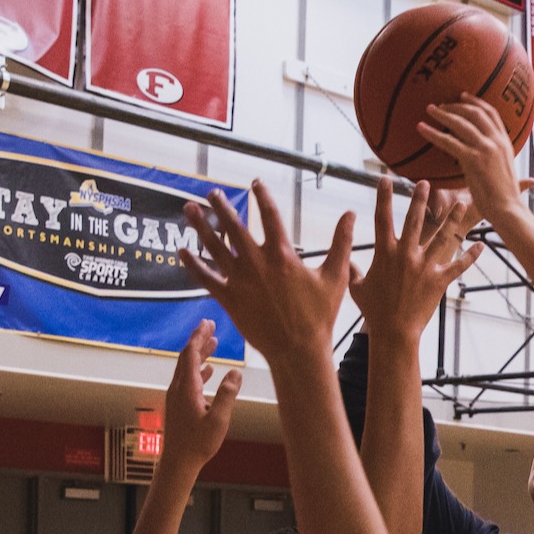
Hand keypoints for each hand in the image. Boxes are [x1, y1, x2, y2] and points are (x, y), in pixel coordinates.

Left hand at [161, 319, 241, 470]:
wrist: (178, 463)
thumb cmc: (197, 445)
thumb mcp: (218, 420)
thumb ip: (227, 395)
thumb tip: (235, 373)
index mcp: (187, 389)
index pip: (191, 354)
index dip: (199, 337)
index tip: (208, 322)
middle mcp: (178, 389)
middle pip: (187, 357)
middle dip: (199, 340)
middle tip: (210, 326)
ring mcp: (177, 397)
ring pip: (187, 368)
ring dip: (200, 355)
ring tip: (213, 344)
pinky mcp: (178, 405)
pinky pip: (188, 380)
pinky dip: (199, 370)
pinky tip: (209, 371)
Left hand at [181, 182, 354, 369]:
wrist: (299, 349)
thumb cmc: (320, 316)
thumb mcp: (336, 276)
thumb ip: (342, 242)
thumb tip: (351, 214)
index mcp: (283, 254)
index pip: (270, 216)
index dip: (262, 196)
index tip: (254, 183)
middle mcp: (257, 263)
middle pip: (234, 227)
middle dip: (221, 207)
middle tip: (211, 192)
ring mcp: (240, 281)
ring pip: (215, 247)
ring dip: (200, 226)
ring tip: (189, 209)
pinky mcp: (229, 299)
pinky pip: (207, 278)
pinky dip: (193, 264)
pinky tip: (182, 251)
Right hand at [349, 179, 484, 344]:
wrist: (394, 332)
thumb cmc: (374, 311)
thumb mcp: (356, 287)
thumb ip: (352, 269)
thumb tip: (344, 259)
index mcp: (385, 253)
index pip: (382, 218)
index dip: (383, 197)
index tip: (385, 179)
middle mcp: (406, 255)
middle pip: (414, 220)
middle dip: (419, 199)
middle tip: (424, 182)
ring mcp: (425, 267)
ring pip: (442, 237)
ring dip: (452, 219)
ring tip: (460, 203)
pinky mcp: (440, 281)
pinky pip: (459, 265)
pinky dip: (471, 256)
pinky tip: (481, 245)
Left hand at [416, 95, 533, 224]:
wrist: (508, 209)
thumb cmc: (506, 197)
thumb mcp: (507, 172)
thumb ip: (501, 162)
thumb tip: (502, 159)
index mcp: (506, 142)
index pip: (491, 113)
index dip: (476, 102)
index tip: (462, 96)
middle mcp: (497, 141)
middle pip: (475, 113)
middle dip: (456, 105)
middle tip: (441, 104)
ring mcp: (486, 148)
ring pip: (461, 123)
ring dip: (443, 113)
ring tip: (429, 109)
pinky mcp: (473, 159)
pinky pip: (449, 141)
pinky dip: (433, 133)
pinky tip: (422, 129)